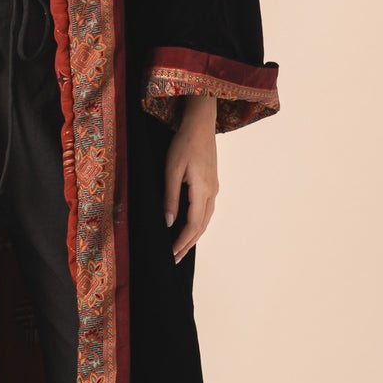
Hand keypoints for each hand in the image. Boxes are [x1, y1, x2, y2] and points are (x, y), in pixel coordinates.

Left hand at [164, 94, 218, 262]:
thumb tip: (169, 223)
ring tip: (181, 248)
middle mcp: (212, 192)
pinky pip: (206, 210)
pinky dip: (198, 224)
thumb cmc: (184, 143)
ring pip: (206, 219)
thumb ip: (170, 197)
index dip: (182, 241)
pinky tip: (189, 227)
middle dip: (188, 244)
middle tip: (174, 259)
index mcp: (203, 190)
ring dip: (193, 236)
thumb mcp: (172, 170)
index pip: (193, 224)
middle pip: (202, 226)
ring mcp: (214, 188)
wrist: (200, 124)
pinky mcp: (211, 183)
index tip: (171, 254)